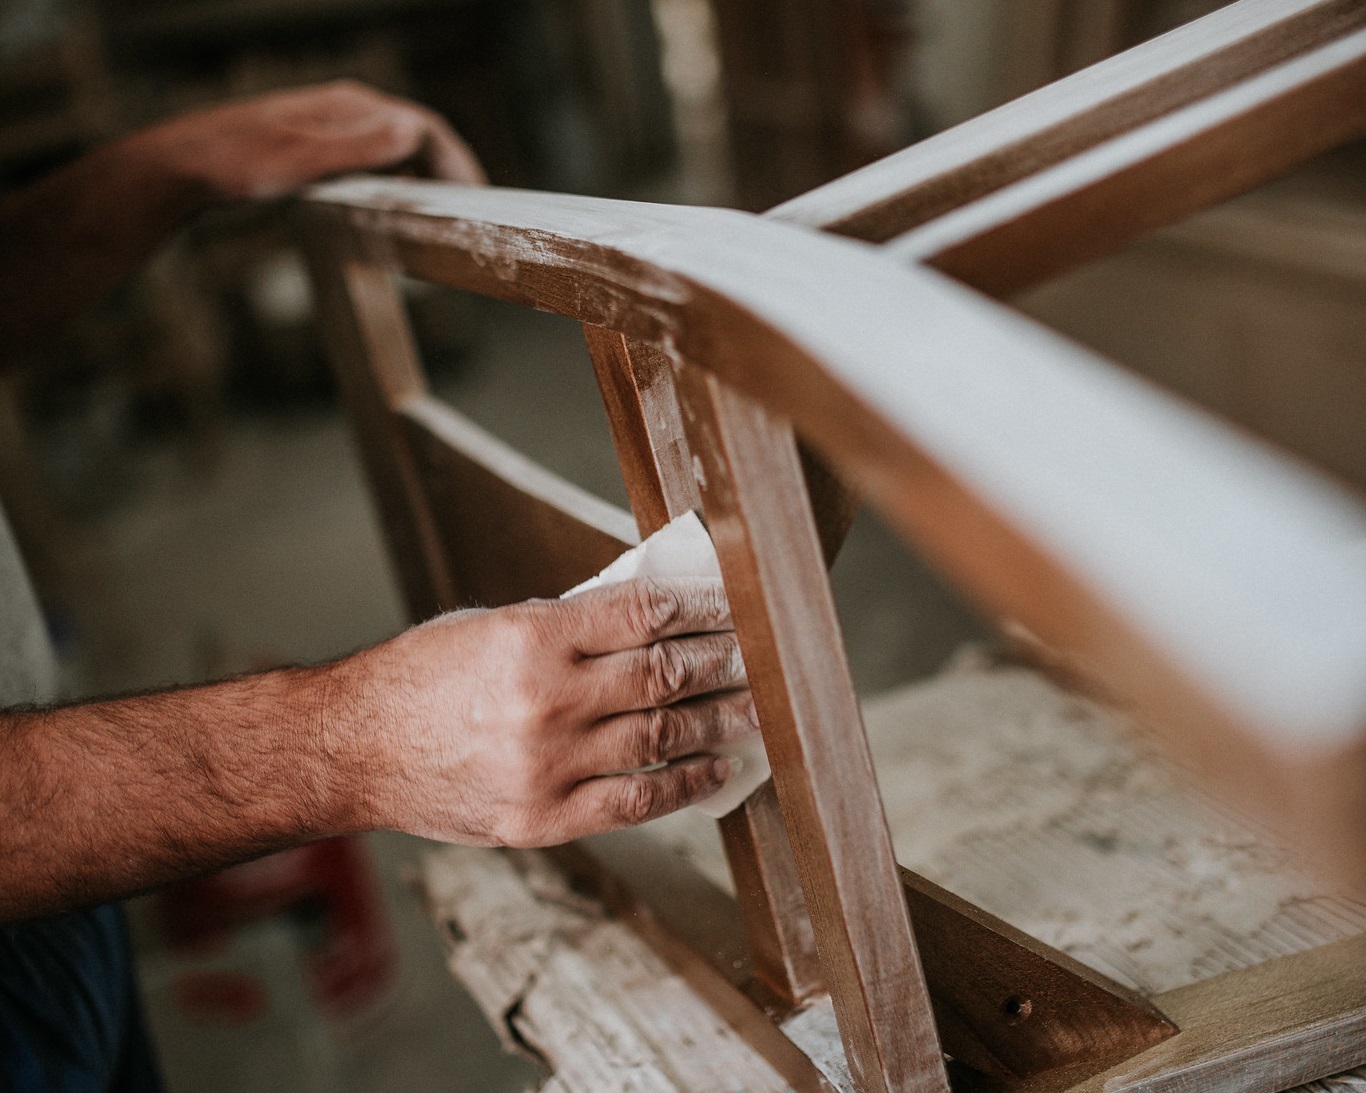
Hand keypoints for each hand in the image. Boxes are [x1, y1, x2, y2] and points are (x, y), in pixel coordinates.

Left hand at [136, 80, 485, 202]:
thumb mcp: (302, 161)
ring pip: (396, 150)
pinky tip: (395, 208)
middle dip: (449, 171)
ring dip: (425, 178)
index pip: (424, 128)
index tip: (479, 198)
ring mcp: (332, 129)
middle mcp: (346, 112)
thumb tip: (415, 131)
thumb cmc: (236, 164)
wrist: (182, 168)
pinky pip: (374, 162)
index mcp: (350, 108)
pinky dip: (397, 183)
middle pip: (416, 137)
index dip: (458, 162)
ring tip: (443, 214)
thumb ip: (361, 147)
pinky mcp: (318, 149)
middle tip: (471, 211)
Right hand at [346, 578, 753, 846]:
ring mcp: (548, 765)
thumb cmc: (420, 677)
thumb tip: (648, 618)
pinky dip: (684, 784)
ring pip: (661, 736)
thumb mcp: (491, 624)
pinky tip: (714, 769)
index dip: (702, 606)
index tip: (734, 605)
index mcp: (532, 638)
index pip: (644, 613)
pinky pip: (637, 802)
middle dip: (724, 661)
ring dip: (720, 720)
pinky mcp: (544, 818)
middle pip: (664, 673)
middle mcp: (546, 700)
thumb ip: (569, 625)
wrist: (354, 750)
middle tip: (763, 654)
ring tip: (756, 708)